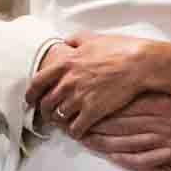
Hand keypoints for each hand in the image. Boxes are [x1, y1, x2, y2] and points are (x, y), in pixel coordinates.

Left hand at [26, 34, 157, 139]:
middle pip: (46, 102)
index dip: (31, 94)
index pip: (38, 82)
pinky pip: (76, 128)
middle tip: (48, 115)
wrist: (139, 63)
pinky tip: (78, 132)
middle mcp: (68, 82)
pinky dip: (74, 132)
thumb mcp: (92, 38)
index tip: (31, 100)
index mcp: (66, 63)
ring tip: (63, 123)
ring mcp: (80, 98)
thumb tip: (66, 41)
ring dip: (59, 122)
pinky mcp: (93, 111)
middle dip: (44, 111)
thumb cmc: (119, 48)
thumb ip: (76, 39)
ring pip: (59, 116)